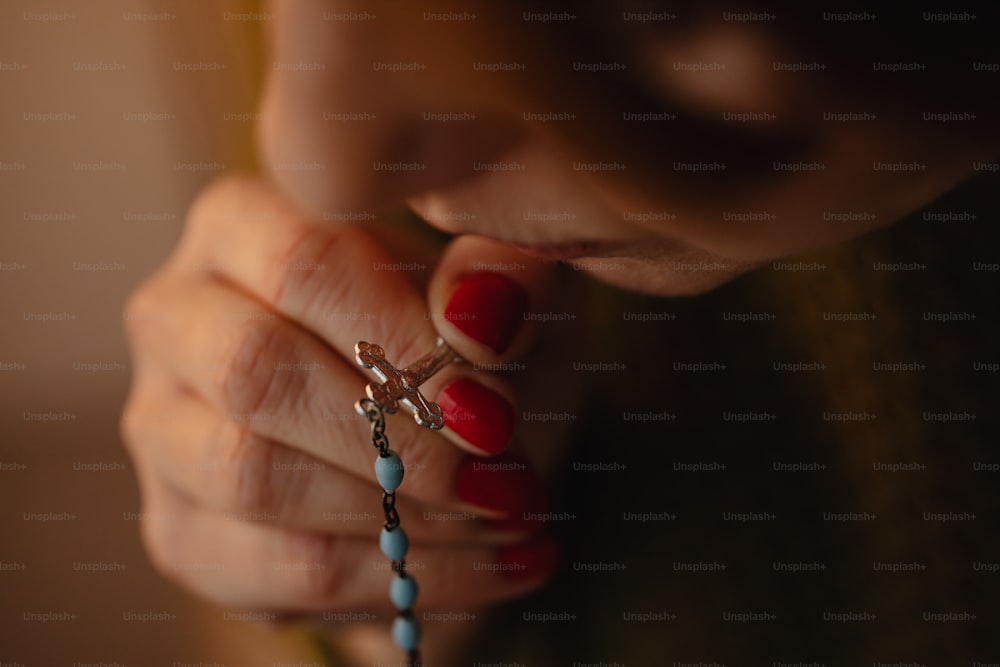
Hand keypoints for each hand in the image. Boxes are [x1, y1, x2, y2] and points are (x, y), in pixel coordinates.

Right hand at [121, 175, 559, 615]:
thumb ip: (502, 286)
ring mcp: (161, 428)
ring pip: (254, 477)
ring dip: (401, 514)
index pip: (301, 260)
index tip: (490, 404)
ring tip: (506, 517)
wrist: (415, 437)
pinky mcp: (181, 529)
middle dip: (397, 437)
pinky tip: (486, 565)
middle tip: (502, 476)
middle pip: (256, 370)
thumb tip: (482, 311)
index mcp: (242, 226)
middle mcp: (177, 317)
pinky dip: (398, 576)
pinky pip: (277, 567)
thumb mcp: (494, 299)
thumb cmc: (445, 344)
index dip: (401, 337)